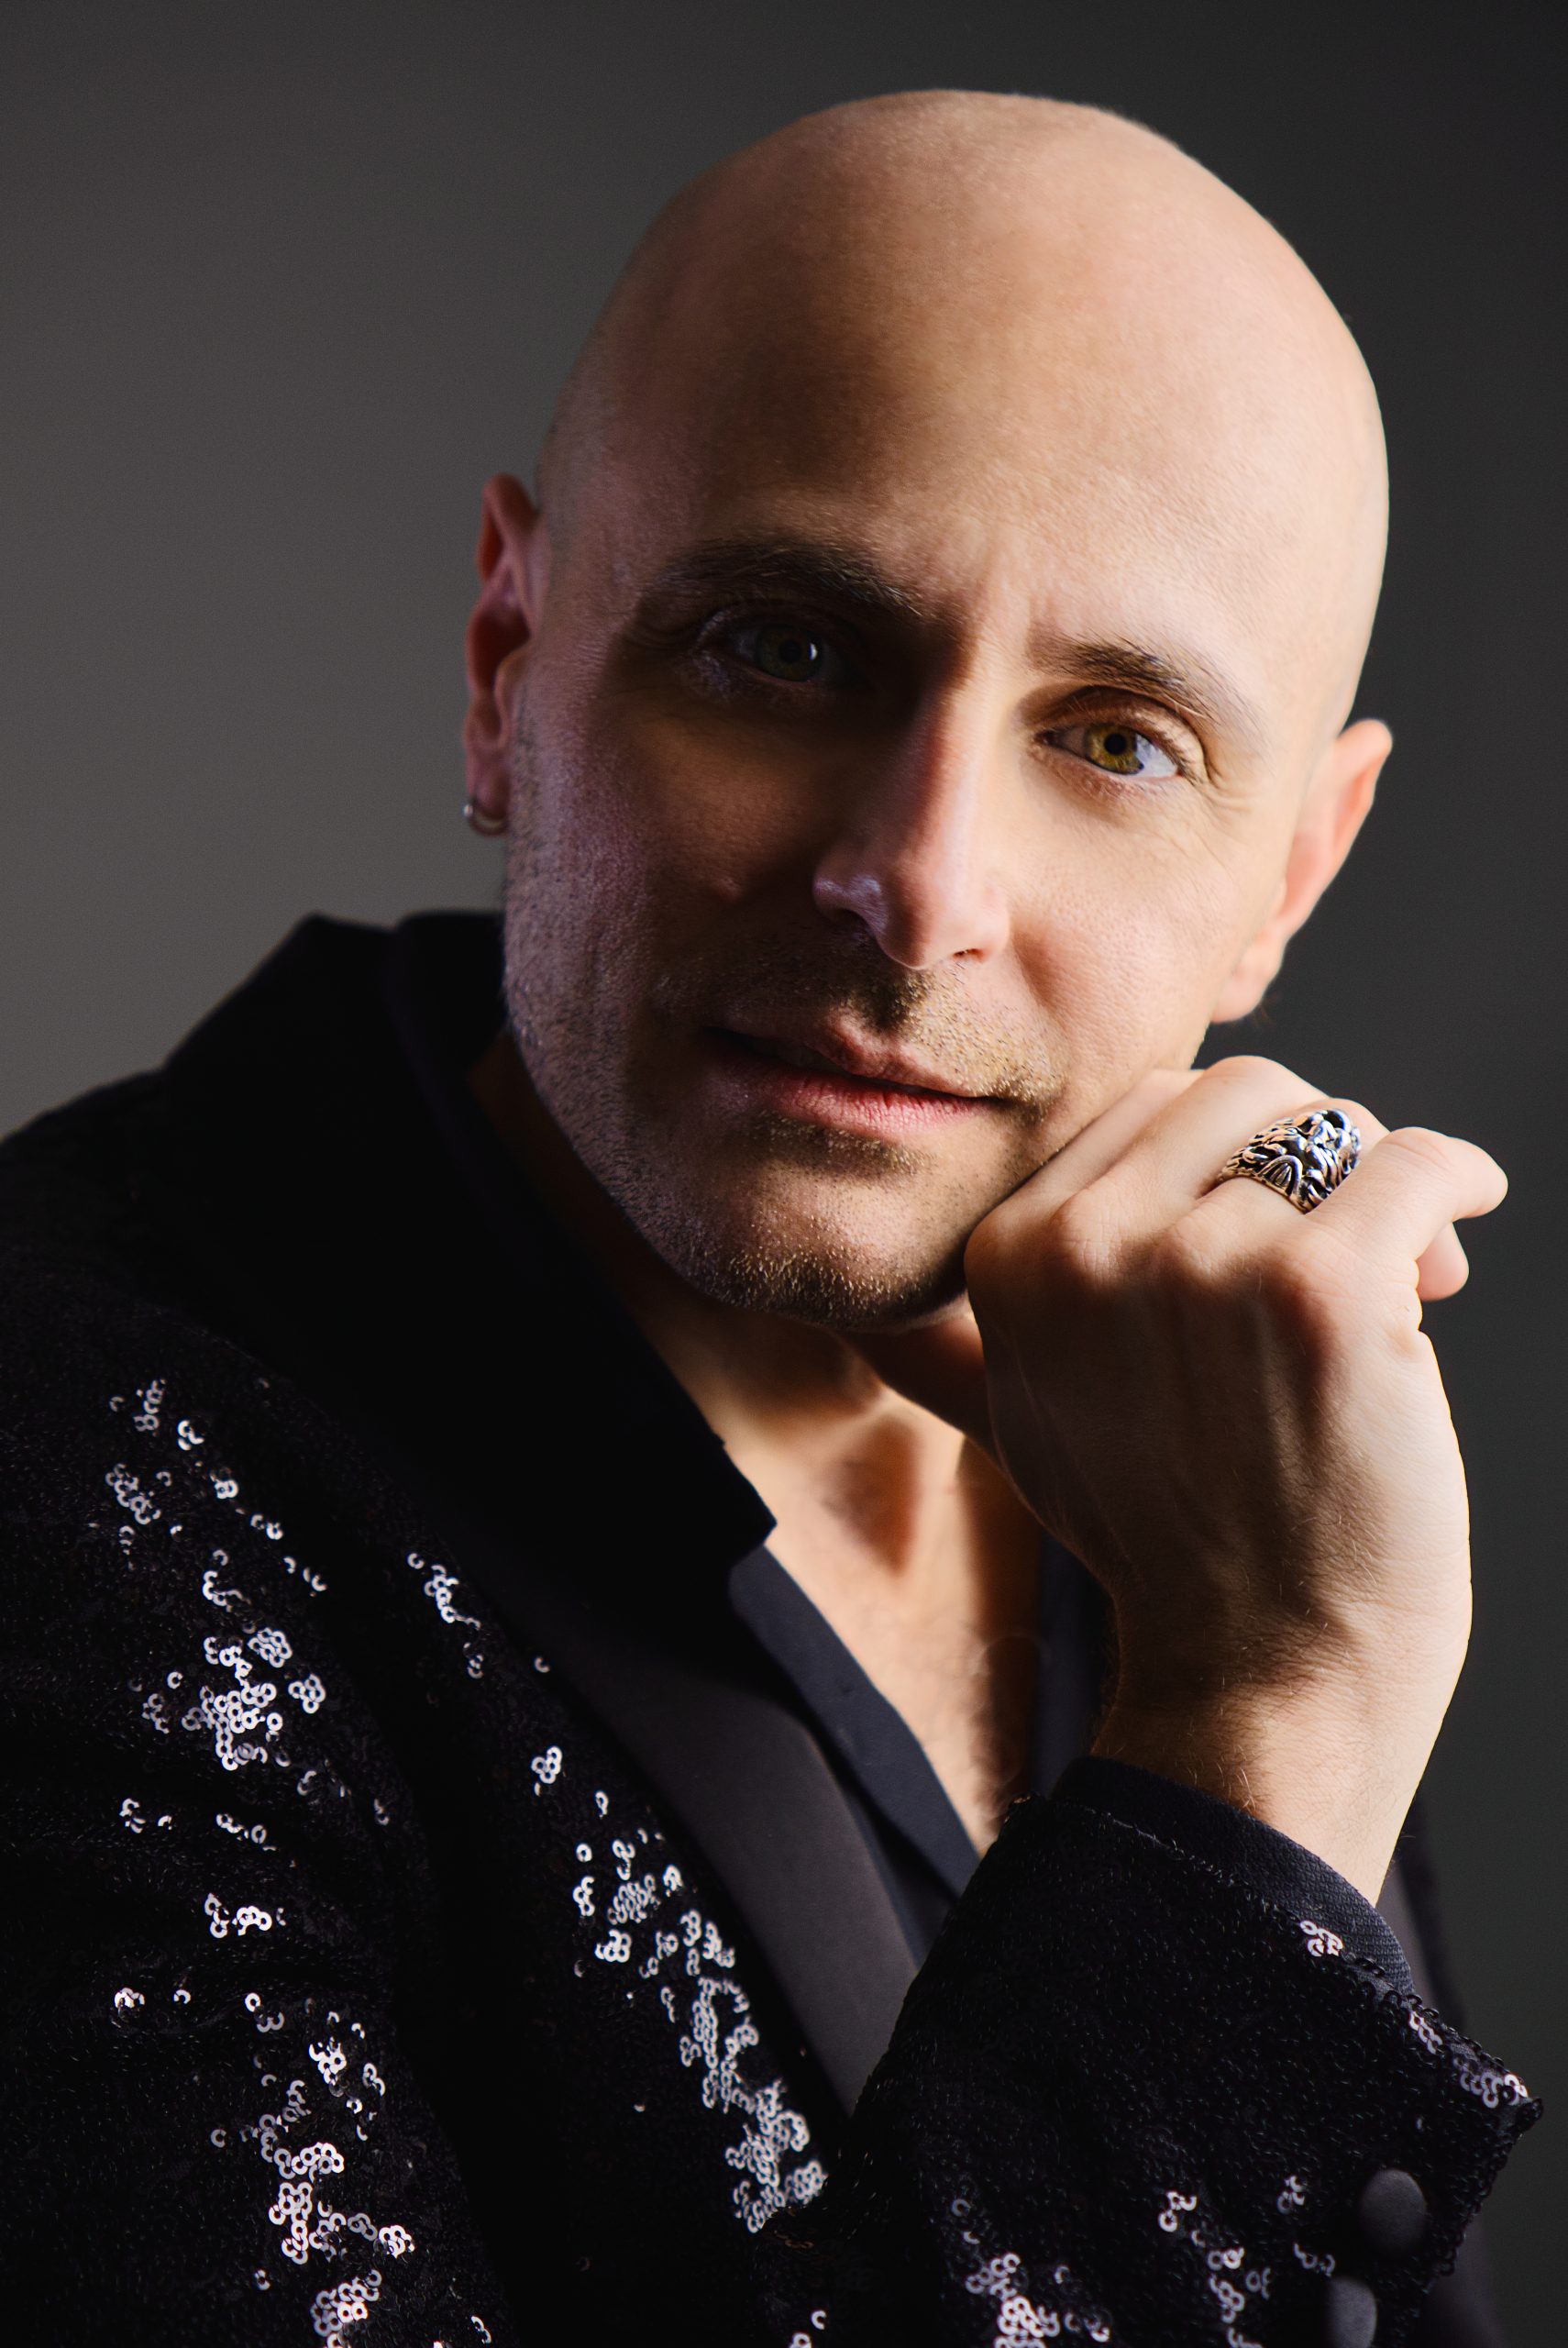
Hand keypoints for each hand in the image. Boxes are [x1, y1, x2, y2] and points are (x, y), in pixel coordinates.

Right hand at [859, 1057, 1506, 1899]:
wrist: (1259, 1671)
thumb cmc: (1167, 1543)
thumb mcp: (1025, 1416)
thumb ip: (991, 1322)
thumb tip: (927, 1269)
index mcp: (1011, 1255)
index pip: (1142, 1106)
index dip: (1226, 1152)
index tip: (1271, 1216)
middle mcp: (1090, 1245)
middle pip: (1236, 1092)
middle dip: (1307, 1145)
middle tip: (1354, 1235)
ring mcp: (1206, 1262)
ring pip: (1332, 1127)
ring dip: (1386, 1188)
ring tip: (1417, 1272)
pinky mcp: (1324, 1288)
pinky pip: (1413, 1165)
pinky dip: (1455, 1178)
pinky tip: (1464, 1205)